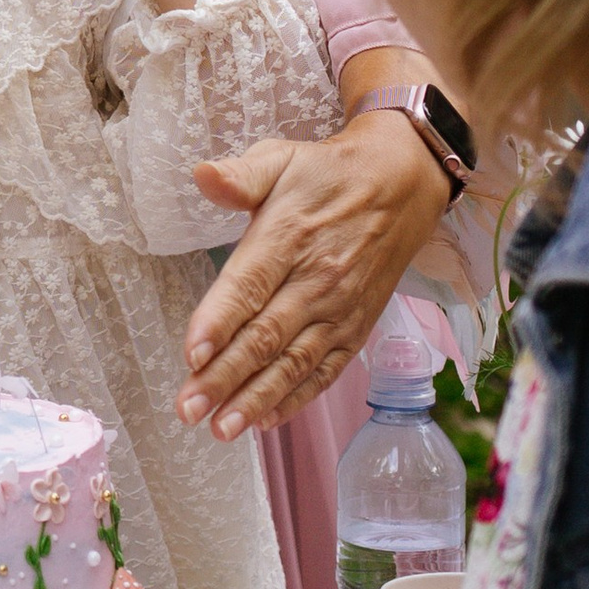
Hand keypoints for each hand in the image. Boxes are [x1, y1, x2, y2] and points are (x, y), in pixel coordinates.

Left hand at [176, 111, 445, 439]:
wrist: (400, 186)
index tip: (191, 354)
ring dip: (255, 399)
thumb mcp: (281, 158)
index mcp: (290, 235)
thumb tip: (203, 174)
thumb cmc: (326, 175)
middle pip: (266, 335)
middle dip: (224, 377)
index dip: (220, 321)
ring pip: (293, 362)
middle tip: (189, 409)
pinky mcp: (355, 328)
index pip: (250, 285)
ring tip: (221, 429)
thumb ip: (240, 175)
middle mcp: (317, 279)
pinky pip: (324, 371)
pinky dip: (296, 398)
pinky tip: (265, 421)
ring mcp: (339, 309)